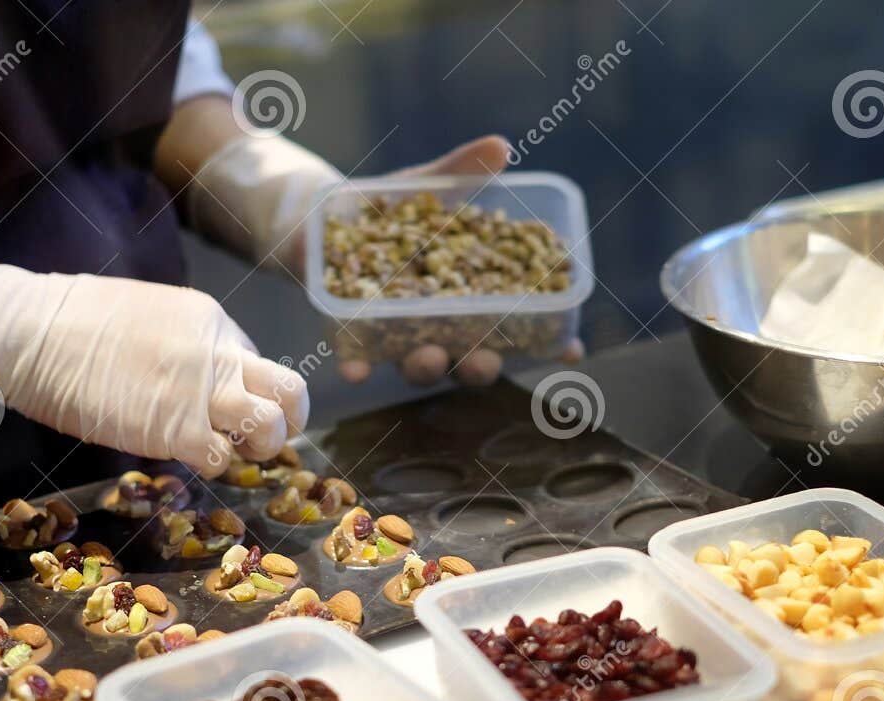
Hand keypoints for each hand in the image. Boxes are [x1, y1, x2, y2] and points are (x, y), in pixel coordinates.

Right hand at [0, 243, 305, 477]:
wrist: (28, 331)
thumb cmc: (67, 321)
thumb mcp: (145, 313)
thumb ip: (180, 342)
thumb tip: (186, 368)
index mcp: (210, 320)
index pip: (258, 361)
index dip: (249, 389)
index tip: (227, 406)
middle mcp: (217, 352)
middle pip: (290, 391)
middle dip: (287, 420)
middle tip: (258, 438)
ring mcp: (200, 391)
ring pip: (271, 427)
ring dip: (258, 448)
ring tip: (228, 451)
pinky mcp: (175, 428)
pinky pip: (220, 457)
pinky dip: (211, 463)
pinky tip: (185, 456)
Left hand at [184, 128, 582, 388]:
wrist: (312, 217)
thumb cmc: (383, 208)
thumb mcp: (424, 186)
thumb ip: (460, 172)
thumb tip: (500, 147)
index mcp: (469, 295)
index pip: (517, 326)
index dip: (546, 342)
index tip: (570, 348)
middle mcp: (438, 324)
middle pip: (469, 356)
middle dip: (479, 365)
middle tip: (484, 360)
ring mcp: (396, 333)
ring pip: (419, 363)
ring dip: (427, 366)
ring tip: (428, 356)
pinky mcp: (351, 333)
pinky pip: (359, 356)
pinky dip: (360, 365)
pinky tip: (358, 370)